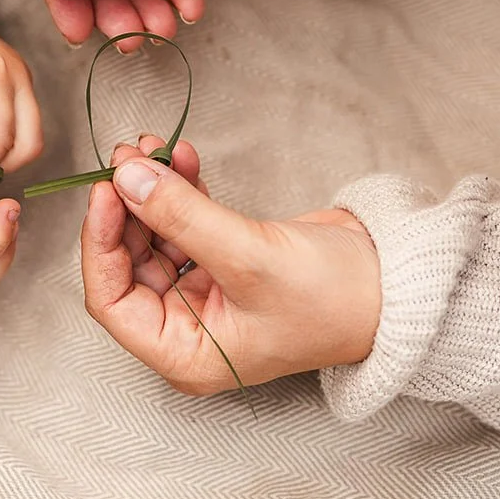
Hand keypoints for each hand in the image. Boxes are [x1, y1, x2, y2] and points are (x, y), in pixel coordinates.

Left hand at [80, 136, 380, 393]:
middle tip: (128, 156)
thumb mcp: (249, 256)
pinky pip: (185, 221)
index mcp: (184, 353)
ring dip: (152, 190)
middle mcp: (187, 328)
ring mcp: (206, 292)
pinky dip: (180, 188)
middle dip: (126, 205)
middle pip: (129, 261)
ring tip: (153, 145)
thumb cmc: (334, 299)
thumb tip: (126, 177)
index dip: (101, 243)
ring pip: (155, 234)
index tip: (107, 190)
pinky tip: (179, 156)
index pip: (111, 301)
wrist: (399, 285)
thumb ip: (182, 216)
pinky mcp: (226, 259)